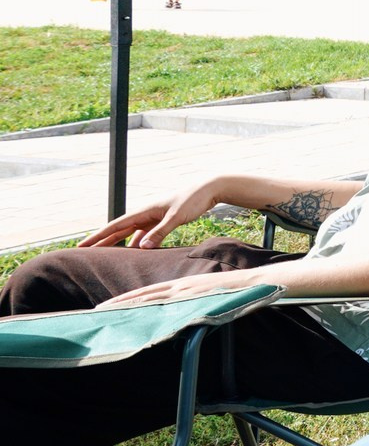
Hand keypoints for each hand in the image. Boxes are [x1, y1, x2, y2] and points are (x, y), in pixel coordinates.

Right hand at [80, 176, 228, 249]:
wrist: (209, 189)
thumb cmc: (193, 200)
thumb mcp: (177, 217)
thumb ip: (160, 232)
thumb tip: (141, 248)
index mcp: (144, 211)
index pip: (115, 226)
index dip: (98, 236)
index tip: (81, 245)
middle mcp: (145, 214)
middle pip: (119, 230)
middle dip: (102, 241)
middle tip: (84, 253)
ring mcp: (153, 217)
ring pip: (131, 233)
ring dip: (119, 243)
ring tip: (106, 255)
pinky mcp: (163, 220)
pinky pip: (145, 234)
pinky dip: (139, 243)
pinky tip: (136, 252)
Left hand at [101, 270, 266, 309]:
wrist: (255, 282)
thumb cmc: (236, 291)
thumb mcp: (210, 297)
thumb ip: (195, 304)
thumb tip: (184, 317)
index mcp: (182, 286)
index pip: (149, 293)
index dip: (129, 299)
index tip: (110, 306)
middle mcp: (179, 287)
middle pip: (143, 295)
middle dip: (119, 303)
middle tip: (97, 311)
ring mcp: (184, 290)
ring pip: (148, 297)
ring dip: (125, 304)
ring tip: (104, 311)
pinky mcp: (191, 295)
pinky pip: (164, 301)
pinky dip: (146, 305)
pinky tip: (133, 311)